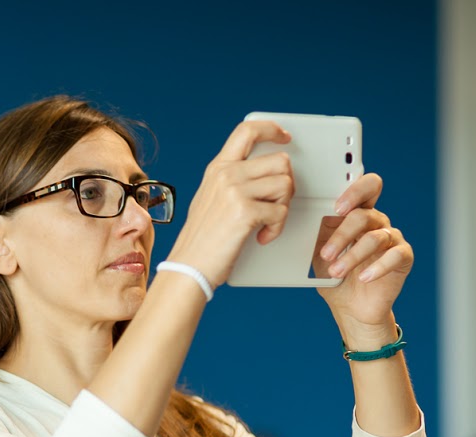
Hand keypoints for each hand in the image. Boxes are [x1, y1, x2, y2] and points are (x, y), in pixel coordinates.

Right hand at [166, 120, 294, 286]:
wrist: (189, 267)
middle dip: (286, 184)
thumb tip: (265, 174)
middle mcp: (225, 174)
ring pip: (285, 184)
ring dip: (283, 207)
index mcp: (218, 168)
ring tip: (266, 223)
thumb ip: (232, 180)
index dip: (272, 129)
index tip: (285, 137)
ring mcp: (234, 191)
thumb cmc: (202, 239)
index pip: (247, 131)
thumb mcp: (210, 198)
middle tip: (275, 203)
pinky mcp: (244, 212)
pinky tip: (261, 236)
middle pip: (280, 160)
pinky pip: (281, 212)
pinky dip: (276, 228)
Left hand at [312, 173, 413, 339]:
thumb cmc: (334, 274)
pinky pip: (395, 256)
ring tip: (335, 272)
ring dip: (352, 256)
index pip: (367, 187)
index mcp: (358, 213)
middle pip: (365, 215)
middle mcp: (377, 222)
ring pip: (375, 238)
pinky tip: (363, 277)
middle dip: (342, 234)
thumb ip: (318, 233)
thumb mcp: (318, 252)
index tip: (336, 207)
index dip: (355, 192)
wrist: (349, 305)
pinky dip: (377, 267)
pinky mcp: (403, 258)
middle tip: (327, 253)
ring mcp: (392, 239)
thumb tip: (308, 217)